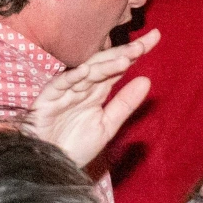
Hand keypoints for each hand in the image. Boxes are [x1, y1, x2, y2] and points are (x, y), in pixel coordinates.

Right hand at [27, 30, 156, 168]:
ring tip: (124, 60)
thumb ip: (124, 104)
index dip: (135, 53)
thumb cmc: (75, 146)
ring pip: (86, 73)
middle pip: (104, 64)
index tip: (155, 38)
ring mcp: (65, 91)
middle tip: (143, 44)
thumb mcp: (107, 126)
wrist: (48, 165)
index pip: (118, 67)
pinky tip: (86, 71)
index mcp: (97, 91)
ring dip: (104, 66)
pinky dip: (71, 77)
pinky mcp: (48, 99)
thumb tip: (146, 80)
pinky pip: (60, 84)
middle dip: (123, 53)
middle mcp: (82, 87)